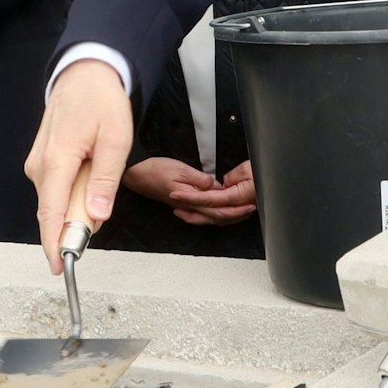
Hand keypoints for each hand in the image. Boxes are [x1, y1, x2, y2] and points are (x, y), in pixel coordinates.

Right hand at [24, 59, 132, 272]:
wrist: (83, 73)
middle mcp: (40, 166)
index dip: (54, 242)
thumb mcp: (116, 139)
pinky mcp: (41, 162)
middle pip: (54, 211)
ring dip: (77, 204)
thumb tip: (96, 215)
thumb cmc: (101, 102)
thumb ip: (105, 180)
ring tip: (99, 170)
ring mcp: (37, 163)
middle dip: (76, 223)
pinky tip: (88, 174)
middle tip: (102, 202)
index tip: (59, 266)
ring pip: (56, 201)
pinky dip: (72, 193)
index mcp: (57, 161)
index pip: (50, 213)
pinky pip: (56, 189)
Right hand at [125, 158, 256, 225]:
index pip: (218, 210)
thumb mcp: (181, 169)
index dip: (236, 209)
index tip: (250, 203)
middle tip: (251, 209)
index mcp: (191, 200)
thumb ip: (201, 180)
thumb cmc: (154, 170)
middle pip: (217, 218)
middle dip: (236, 215)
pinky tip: (220, 208)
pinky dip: (215, 213)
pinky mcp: (183, 204)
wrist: (136, 174)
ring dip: (228, 216)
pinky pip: (203, 213)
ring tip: (241, 210)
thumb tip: (218, 187)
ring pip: (210, 217)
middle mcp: (189, 207)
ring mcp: (185, 207)